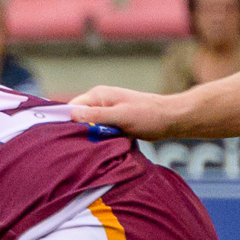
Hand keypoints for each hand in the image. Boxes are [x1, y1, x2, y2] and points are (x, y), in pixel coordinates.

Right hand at [67, 85, 181, 139]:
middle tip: (85, 142)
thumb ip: (96, 115)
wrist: (171, 119)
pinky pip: (100, 130)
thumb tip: (72, 115)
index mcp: (98, 95)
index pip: (72, 107)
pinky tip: (106, 143)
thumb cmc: (149, 115)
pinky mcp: (113, 121)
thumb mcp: (121, 115)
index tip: (67, 136)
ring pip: (89, 126)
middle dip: (81, 130)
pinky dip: (101, 138)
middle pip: (79, 118)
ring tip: (98, 143)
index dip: (68, 121)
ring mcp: (107, 111)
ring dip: (93, 135)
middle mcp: (100, 101)